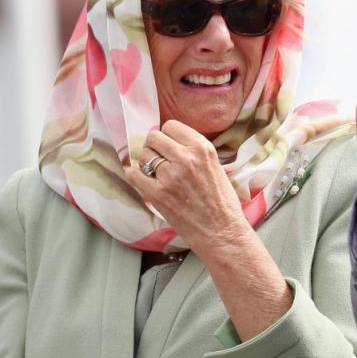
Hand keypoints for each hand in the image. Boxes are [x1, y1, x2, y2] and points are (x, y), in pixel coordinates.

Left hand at [125, 120, 248, 254]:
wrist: (221, 231)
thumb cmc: (222, 202)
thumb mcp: (216, 166)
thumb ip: (195, 152)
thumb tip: (170, 142)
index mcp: (203, 149)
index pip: (171, 126)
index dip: (168, 136)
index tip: (169, 145)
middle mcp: (186, 159)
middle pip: (154, 137)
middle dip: (154, 147)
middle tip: (160, 158)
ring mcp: (170, 176)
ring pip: (144, 155)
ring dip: (147, 162)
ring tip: (156, 173)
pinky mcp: (157, 194)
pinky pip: (134, 174)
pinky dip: (135, 176)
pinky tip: (144, 181)